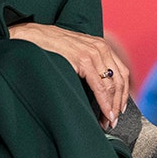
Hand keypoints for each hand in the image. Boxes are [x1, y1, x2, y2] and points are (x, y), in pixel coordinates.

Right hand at [8, 22, 131, 130]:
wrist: (33, 36)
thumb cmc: (51, 47)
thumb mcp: (76, 52)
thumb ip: (89, 65)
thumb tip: (98, 90)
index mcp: (101, 46)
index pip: (121, 73)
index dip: (123, 94)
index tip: (119, 109)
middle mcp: (101, 48)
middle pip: (120, 80)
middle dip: (118, 104)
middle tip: (114, 121)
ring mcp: (93, 53)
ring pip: (112, 85)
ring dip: (112, 106)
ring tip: (107, 121)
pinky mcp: (83, 60)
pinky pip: (99, 86)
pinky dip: (104, 103)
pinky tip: (103, 113)